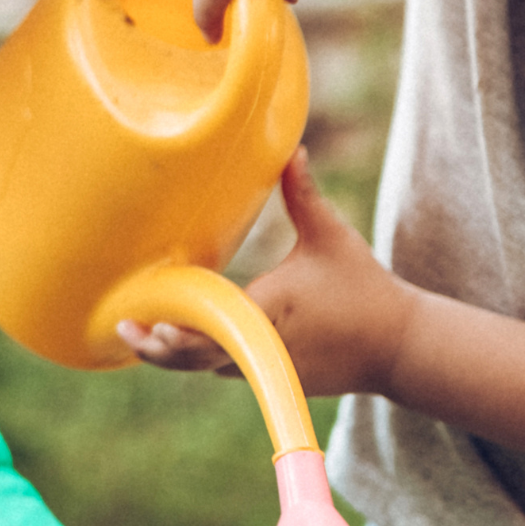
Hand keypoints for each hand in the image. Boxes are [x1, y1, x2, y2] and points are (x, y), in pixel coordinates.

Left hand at [118, 151, 413, 398]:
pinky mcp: (274, 377)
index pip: (215, 325)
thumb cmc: (365, 288)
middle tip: (125, 330)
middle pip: (198, 357)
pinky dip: (200, 358)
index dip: (179, 330)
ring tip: (136, 337)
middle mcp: (264, 345)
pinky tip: (174, 344)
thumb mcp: (331, 236)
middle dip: (159, 349)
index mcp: (271, 309)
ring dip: (174, 356)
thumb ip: (303, 194)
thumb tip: (292, 148)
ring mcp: (268, 368)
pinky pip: (226, 368)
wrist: (399, 346)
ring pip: (207, 366)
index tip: (148, 321)